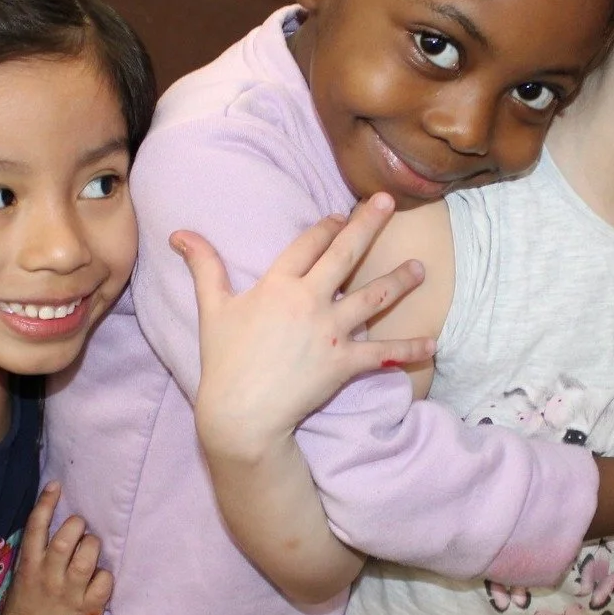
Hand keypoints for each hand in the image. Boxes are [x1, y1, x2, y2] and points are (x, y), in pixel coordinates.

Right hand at [0, 483, 111, 614]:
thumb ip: (35, 556)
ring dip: (93, 546)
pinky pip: (105, 582)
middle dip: (77, 526)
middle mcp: (48, 577)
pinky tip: (100, 579)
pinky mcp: (88, 609)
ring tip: (91, 548)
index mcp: (28, 567)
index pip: (35, 529)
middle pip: (65, 540)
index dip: (46, 504)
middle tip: (80, 528)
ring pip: (87, 558)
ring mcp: (69, 593)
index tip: (56, 486)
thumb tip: (54, 529)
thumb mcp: (21, 579)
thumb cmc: (25, 612)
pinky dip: (106, 576)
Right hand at [172, 193, 435, 458]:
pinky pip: (384, 352)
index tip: (341, 215)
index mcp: (278, 284)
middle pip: (345, 254)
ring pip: (373, 297)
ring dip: (399, 281)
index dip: (326, 226)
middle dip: (369, 224)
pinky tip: (432, 343)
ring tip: (420, 268)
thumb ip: (204, 267)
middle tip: (389, 202)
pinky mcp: (345, 362)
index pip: (308, 243)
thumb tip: (180, 233)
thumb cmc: (224, 361)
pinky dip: (409, 349)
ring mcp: (331, 330)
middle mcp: (309, 300)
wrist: (241, 412)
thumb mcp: (212, 309)